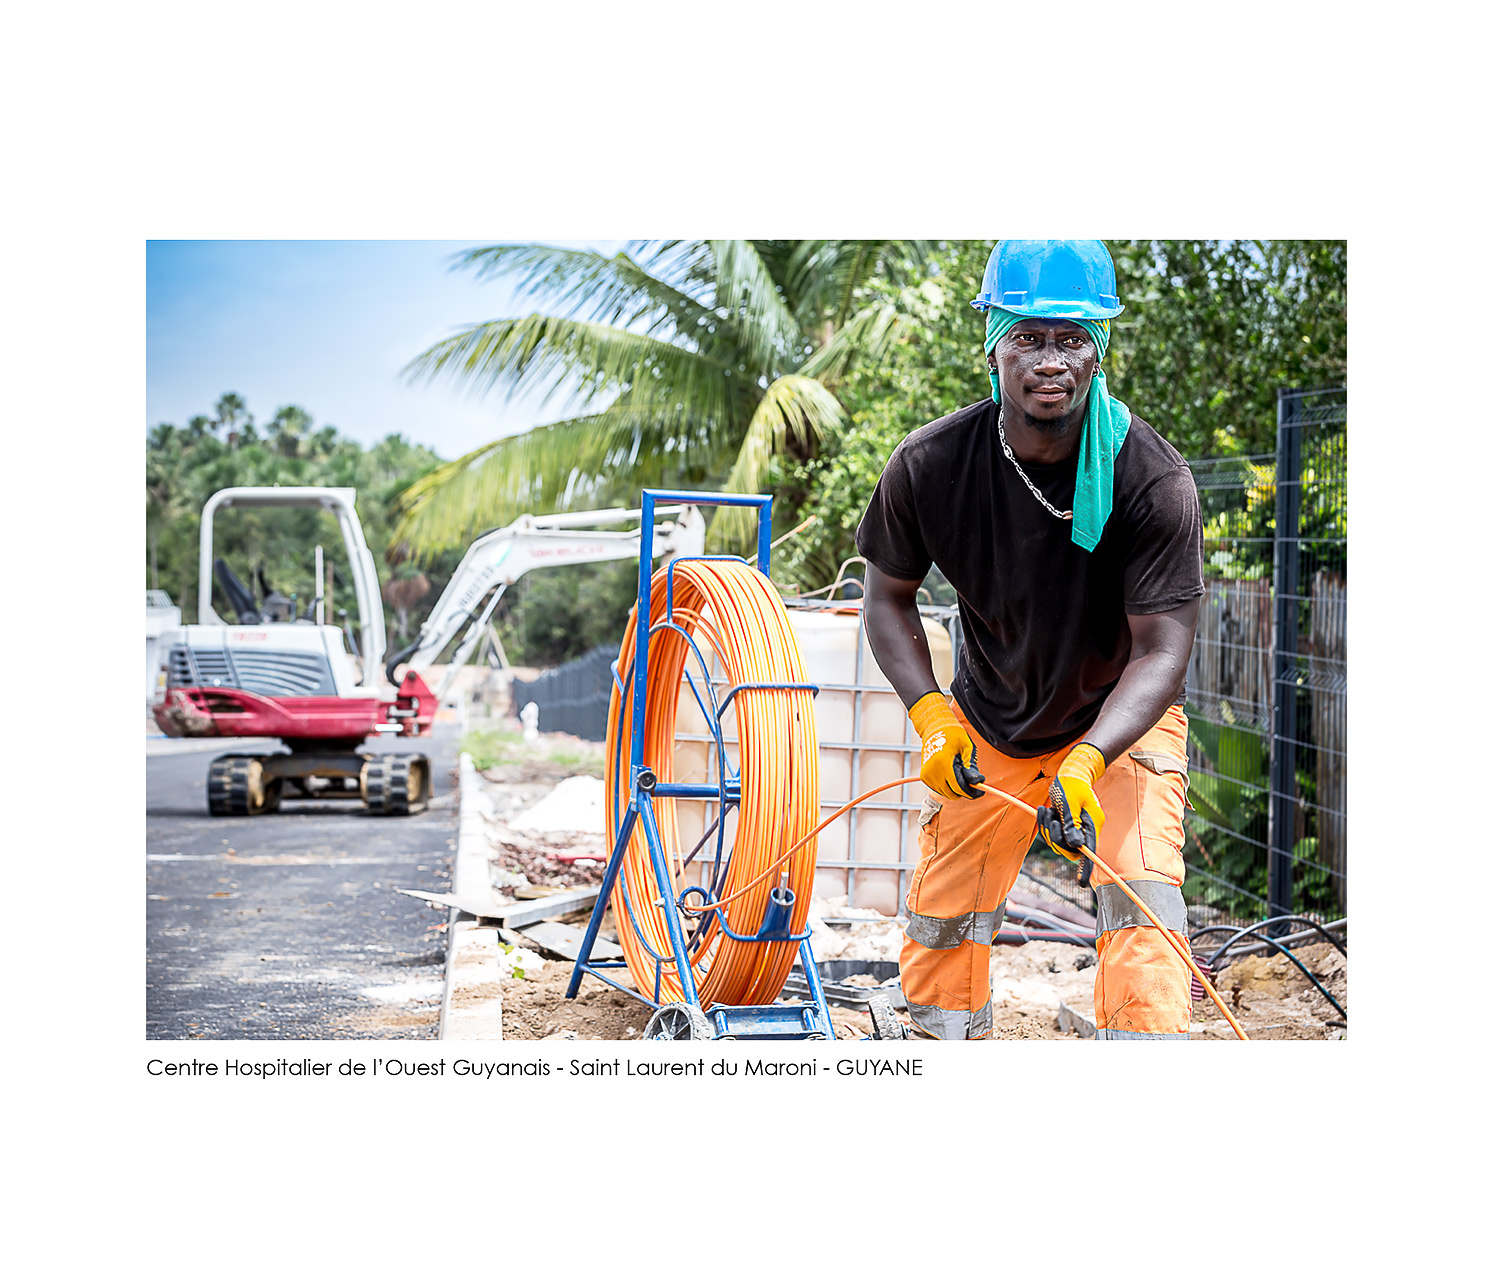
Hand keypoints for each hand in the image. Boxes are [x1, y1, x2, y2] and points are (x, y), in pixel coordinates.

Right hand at [908, 692, 984, 800]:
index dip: (971, 792)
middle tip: (973, 785)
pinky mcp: (924, 776)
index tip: (980, 791)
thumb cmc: (952, 735)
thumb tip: (977, 782)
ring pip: (945, 793)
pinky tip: (952, 775)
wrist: (935, 728)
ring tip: (960, 774)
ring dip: (955, 789)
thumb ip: (971, 767)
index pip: (959, 787)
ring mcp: (927, 775)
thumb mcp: (966, 748)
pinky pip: (939, 789)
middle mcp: (932, 772)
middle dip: (964, 791)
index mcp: (943, 764)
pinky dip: (947, 787)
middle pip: (952, 794)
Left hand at [1037, 742, 1106, 859]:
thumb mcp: (1069, 803)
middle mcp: (1085, 829)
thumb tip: (1076, 845)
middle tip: (1050, 818)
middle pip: (1069, 848)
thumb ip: (1072, 824)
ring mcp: (1075, 827)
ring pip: (1058, 841)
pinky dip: (1045, 823)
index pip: (1089, 851)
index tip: (1081, 883)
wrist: (1070, 771)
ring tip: (1046, 810)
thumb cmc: (1071, 784)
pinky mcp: (1065, 824)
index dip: (1086, 867)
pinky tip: (1045, 809)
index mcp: (1092, 824)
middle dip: (1054, 837)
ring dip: (1047, 827)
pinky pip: (1052, 833)